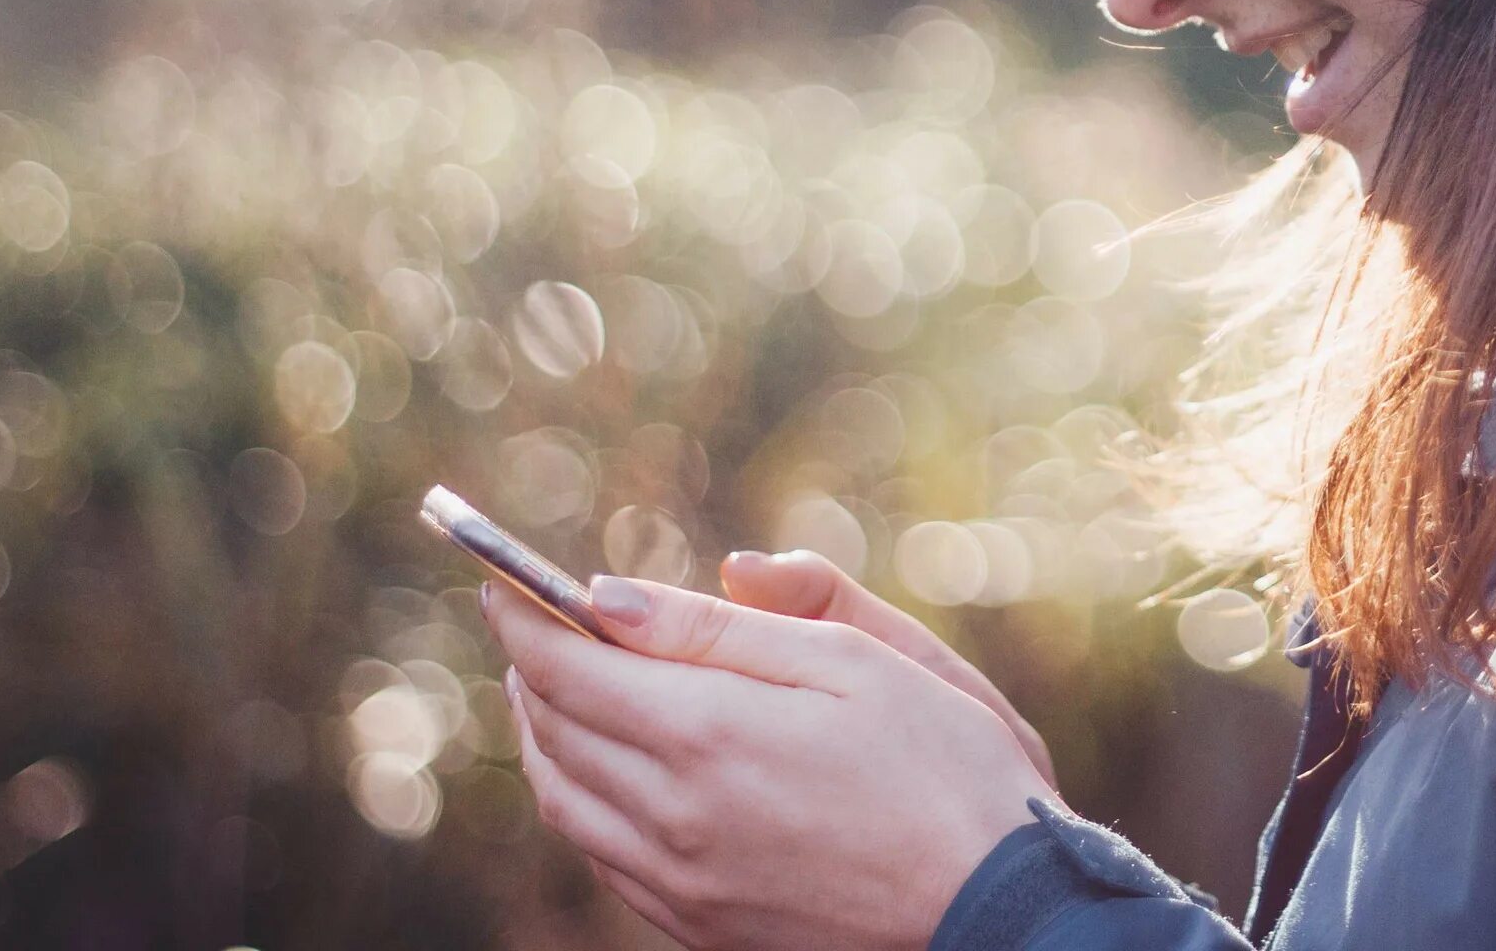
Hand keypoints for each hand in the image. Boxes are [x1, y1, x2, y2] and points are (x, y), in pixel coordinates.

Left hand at [486, 571, 1045, 950]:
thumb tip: (612, 595)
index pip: (568, 666)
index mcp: (710, 733)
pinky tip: (605, 772)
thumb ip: (731, 625)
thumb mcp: (856, 661)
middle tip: (530, 623)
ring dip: (543, 735)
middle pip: (554, 731)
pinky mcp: (697, 926)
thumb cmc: (946, 765)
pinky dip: (578, 799)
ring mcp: (679, 881)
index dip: (524, 617)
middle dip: (532, 667)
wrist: (994, 906)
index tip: (501, 579)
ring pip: (564, 800)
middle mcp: (673, 815)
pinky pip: (601, 855)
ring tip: (553, 689)